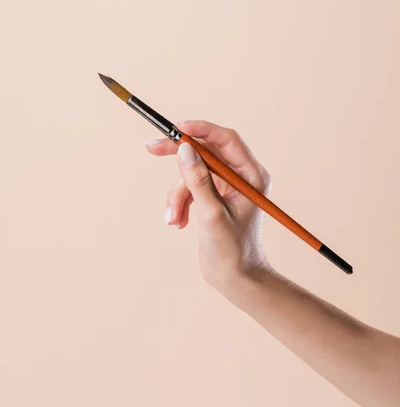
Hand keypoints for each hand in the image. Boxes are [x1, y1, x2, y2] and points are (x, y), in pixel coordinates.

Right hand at [145, 120, 271, 304]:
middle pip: (205, 151)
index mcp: (251, 175)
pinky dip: (180, 203)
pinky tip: (179, 222)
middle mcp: (241, 176)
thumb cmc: (232, 250)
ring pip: (192, 173)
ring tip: (174, 218)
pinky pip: (190, 188)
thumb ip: (198, 179)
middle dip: (179, 158)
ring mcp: (226, 186)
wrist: (235, 278)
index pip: (226, 139)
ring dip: (177, 194)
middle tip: (152, 148)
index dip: (200, 130)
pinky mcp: (213, 197)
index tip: (175, 129)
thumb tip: (185, 148)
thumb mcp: (211, 214)